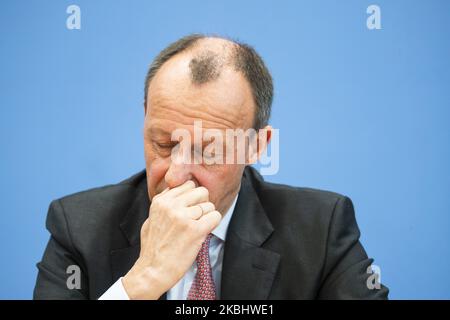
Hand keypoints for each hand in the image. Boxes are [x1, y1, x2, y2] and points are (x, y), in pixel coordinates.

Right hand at [122, 180, 221, 298]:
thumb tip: (176, 191)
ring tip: (197, 229)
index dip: (193, 197)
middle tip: (198, 218)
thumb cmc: (153, 248)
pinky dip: (213, 224)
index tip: (190, 209)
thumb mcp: (151, 219)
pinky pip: (215, 216)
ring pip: (209, 205)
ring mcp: (183, 217)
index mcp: (161, 201)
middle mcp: (171, 206)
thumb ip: (164, 204)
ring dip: (207, 217)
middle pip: (201, 191)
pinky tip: (204, 232)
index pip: (187, 185)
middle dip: (203, 204)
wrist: (152, 271)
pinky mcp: (194, 230)